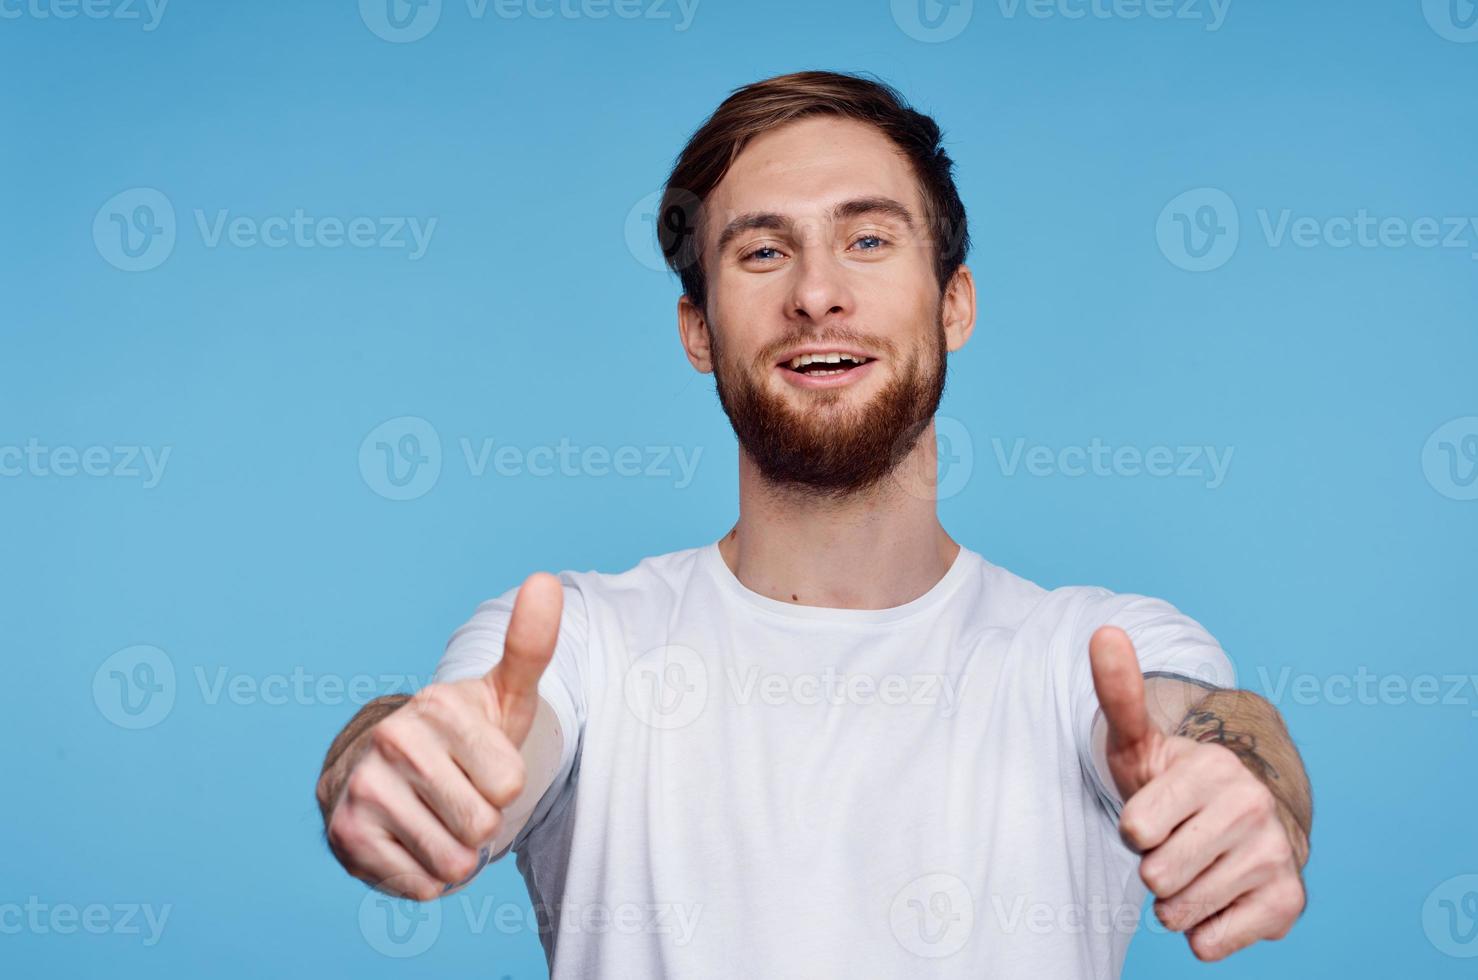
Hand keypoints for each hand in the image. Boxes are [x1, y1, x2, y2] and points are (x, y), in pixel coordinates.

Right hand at [324, 572, 562, 899]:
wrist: (384, 771)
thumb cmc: (461, 735)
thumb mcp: (502, 694)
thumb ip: (530, 645)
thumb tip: (546, 580)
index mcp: (438, 705)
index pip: (509, 783)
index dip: (504, 785)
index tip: (479, 765)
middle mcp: (394, 741)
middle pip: (483, 826)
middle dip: (481, 823)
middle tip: (456, 795)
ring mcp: (364, 789)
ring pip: (454, 861)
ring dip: (456, 854)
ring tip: (435, 819)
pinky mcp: (346, 837)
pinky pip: (421, 885)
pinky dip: (425, 875)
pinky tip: (409, 841)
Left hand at [1089, 626, 1306, 960]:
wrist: (1234, 826)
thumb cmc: (1172, 785)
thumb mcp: (1138, 741)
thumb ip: (1117, 692)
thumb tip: (1104, 630)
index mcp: (1213, 768)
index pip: (1135, 830)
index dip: (1132, 830)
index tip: (1152, 814)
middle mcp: (1254, 807)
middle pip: (1155, 876)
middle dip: (1152, 868)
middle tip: (1173, 845)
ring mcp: (1276, 855)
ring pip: (1179, 911)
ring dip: (1173, 901)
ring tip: (1192, 869)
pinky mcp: (1287, 903)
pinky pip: (1209, 943)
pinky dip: (1200, 932)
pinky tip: (1216, 899)